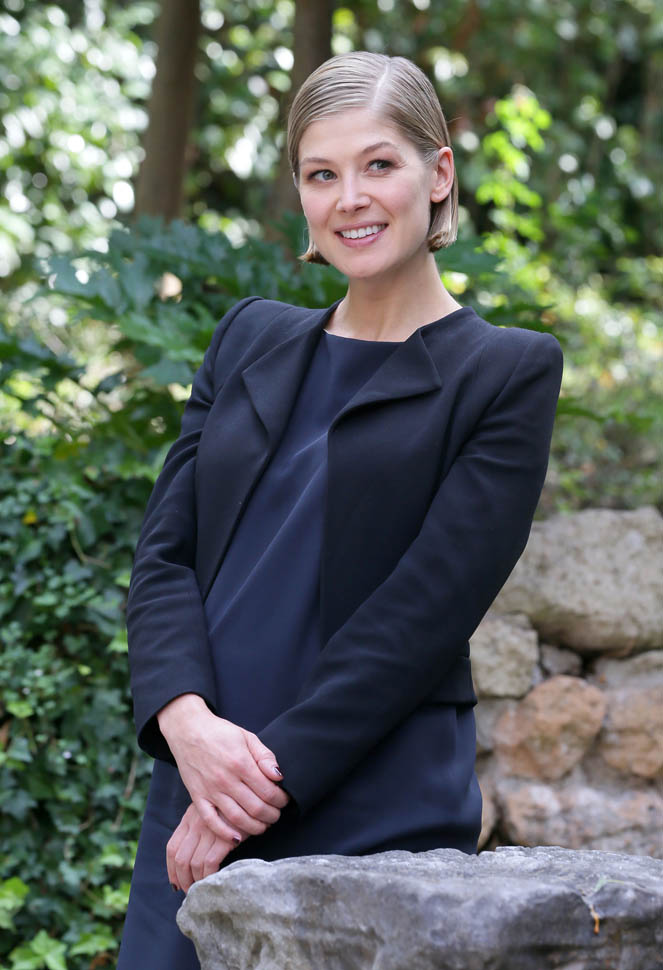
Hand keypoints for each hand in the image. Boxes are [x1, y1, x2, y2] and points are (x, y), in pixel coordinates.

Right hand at [157, 694, 290, 842]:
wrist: (188, 730)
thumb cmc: (220, 732)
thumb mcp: (247, 737)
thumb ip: (265, 756)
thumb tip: (279, 776)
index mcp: (241, 763)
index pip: (268, 791)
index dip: (281, 800)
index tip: (284, 800)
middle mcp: (226, 779)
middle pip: (256, 808)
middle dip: (272, 816)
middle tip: (276, 814)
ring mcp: (211, 790)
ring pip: (237, 819)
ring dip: (255, 827)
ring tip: (263, 825)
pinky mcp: (197, 797)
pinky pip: (211, 821)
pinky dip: (225, 833)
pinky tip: (238, 838)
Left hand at [167, 802, 234, 891]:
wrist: (253, 801)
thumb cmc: (234, 809)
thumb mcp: (210, 812)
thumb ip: (198, 827)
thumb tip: (189, 857)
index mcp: (189, 818)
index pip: (172, 848)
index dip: (171, 869)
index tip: (175, 883)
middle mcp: (196, 823)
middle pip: (180, 858)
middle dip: (182, 879)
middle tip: (189, 892)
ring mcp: (209, 830)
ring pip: (193, 863)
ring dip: (196, 881)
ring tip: (201, 890)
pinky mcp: (224, 837)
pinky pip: (209, 863)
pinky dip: (208, 875)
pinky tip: (214, 880)